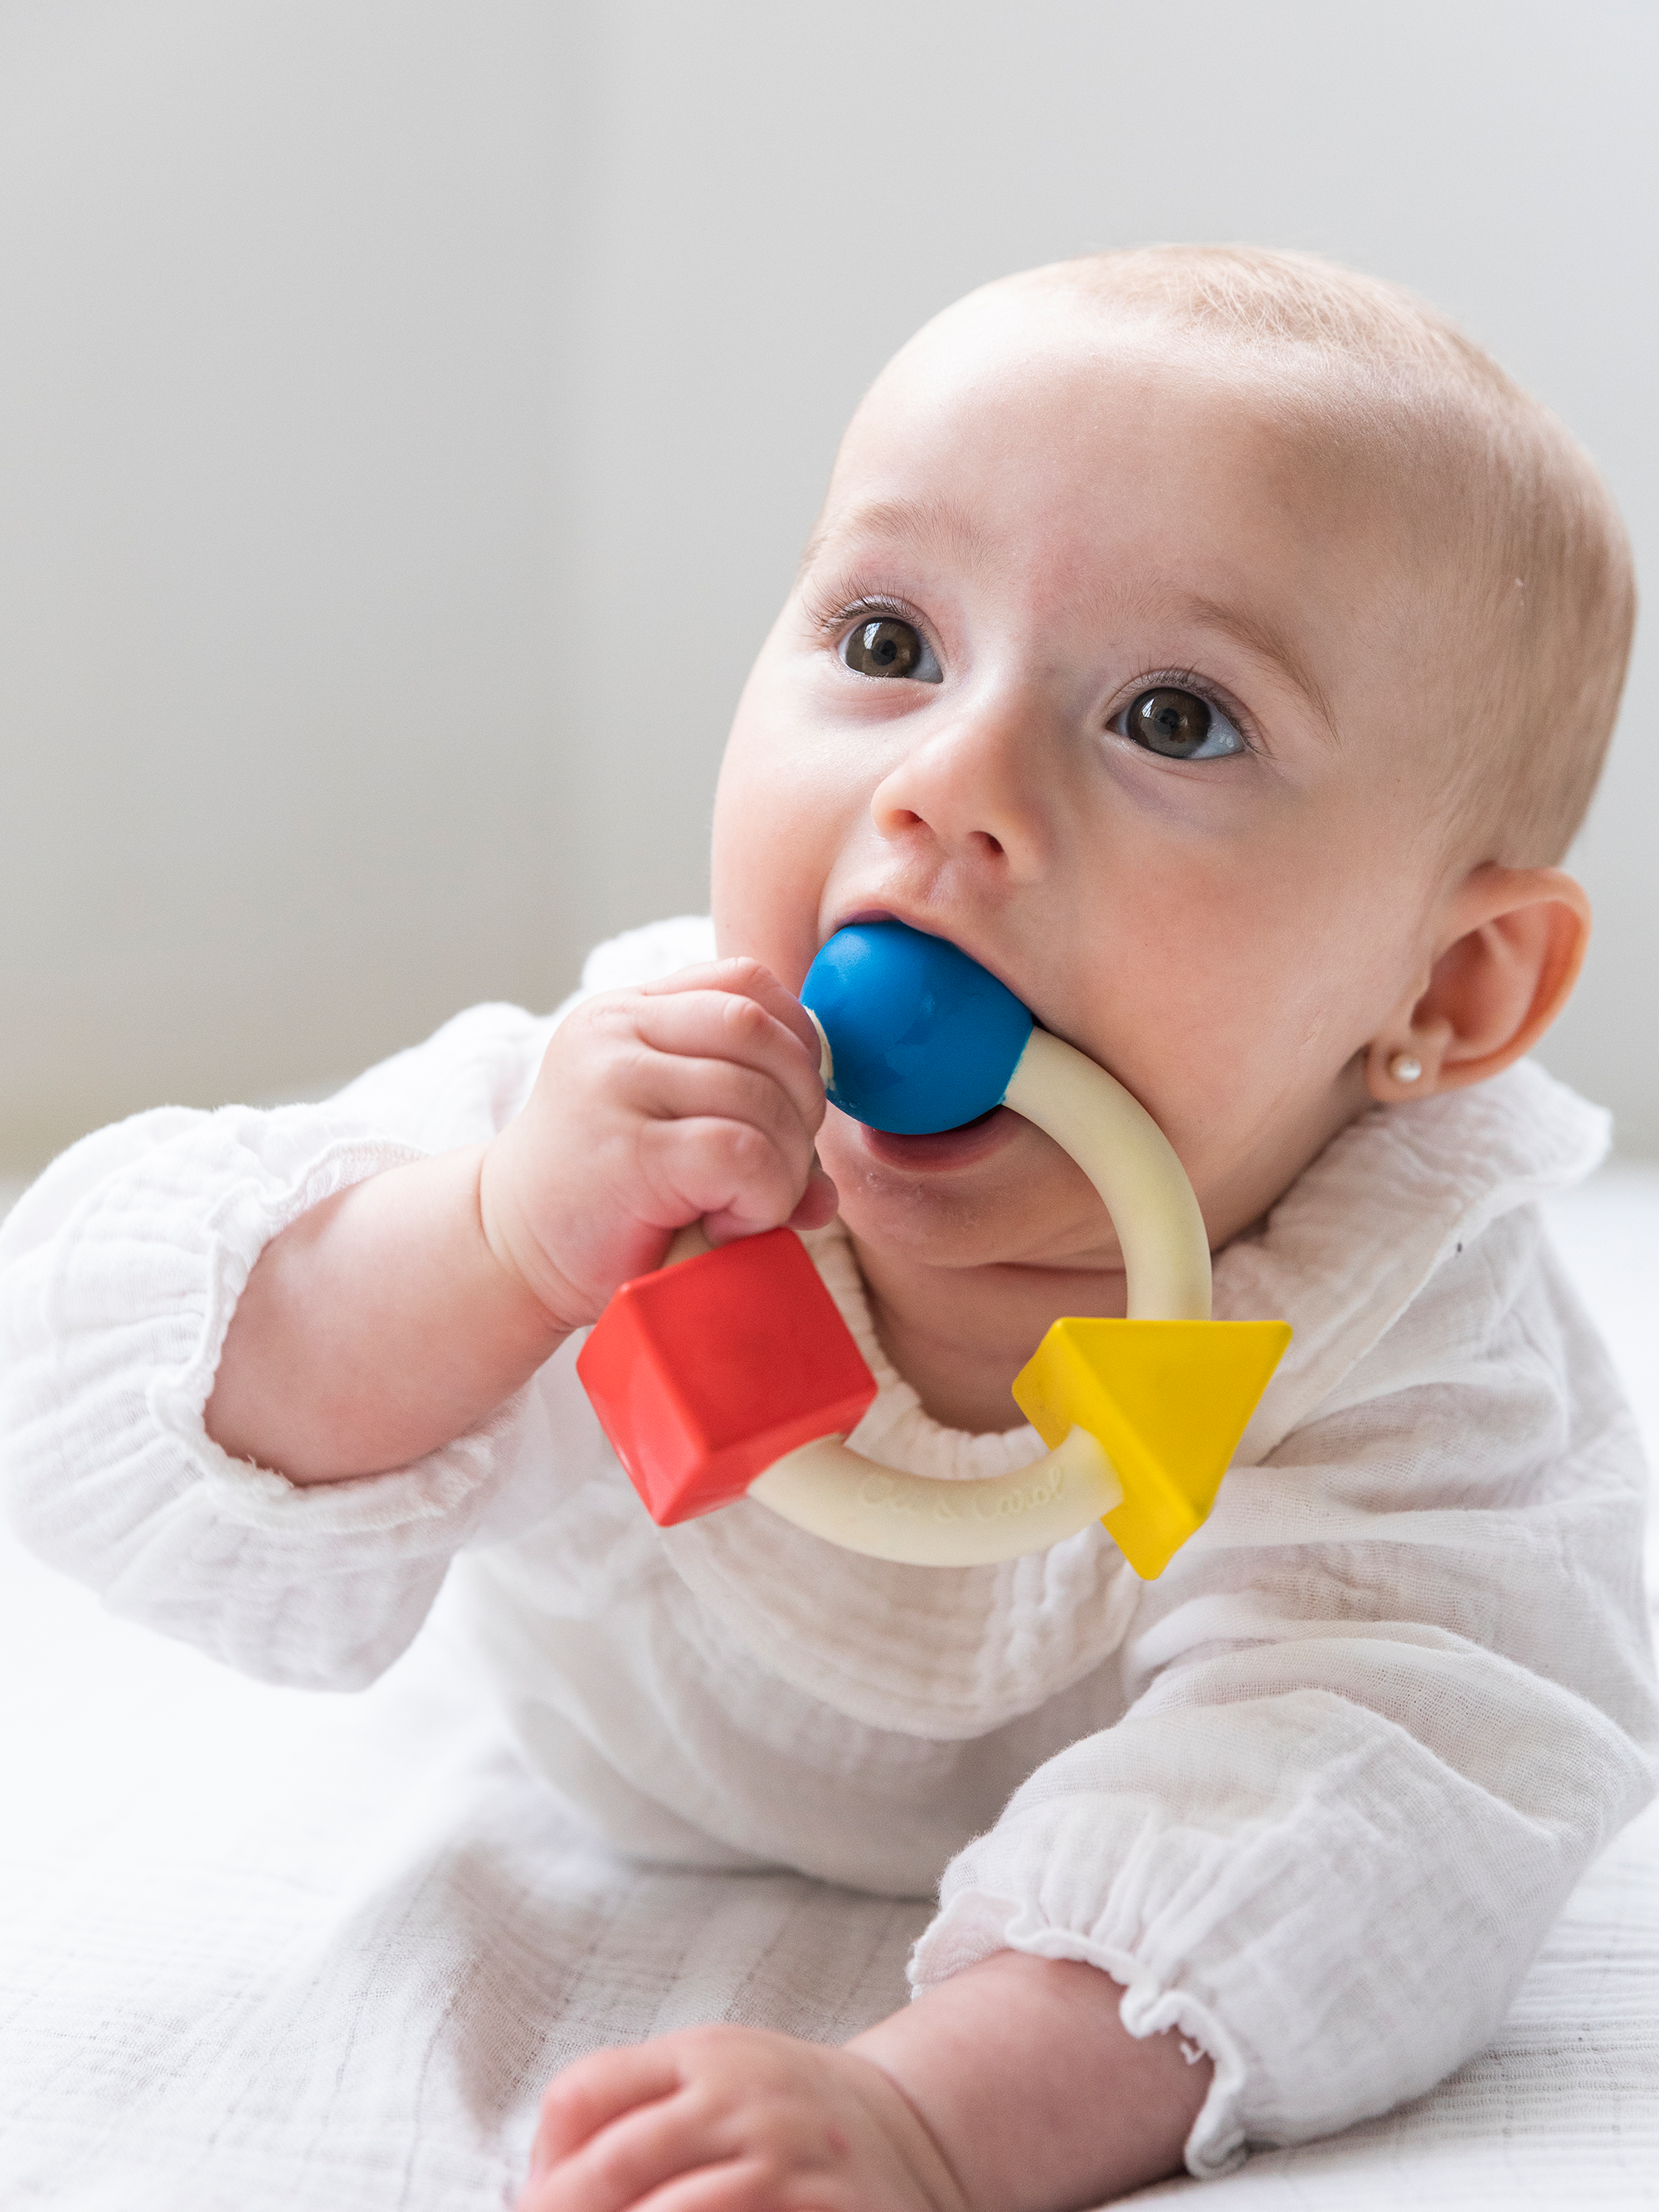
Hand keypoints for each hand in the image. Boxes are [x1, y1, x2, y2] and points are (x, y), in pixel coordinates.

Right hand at [481, 958, 837, 1332]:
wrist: (507, 1255)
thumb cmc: (602, 1202)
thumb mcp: (673, 1137)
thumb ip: (751, 1128)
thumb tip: (827, 1187)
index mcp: (631, 1011)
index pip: (748, 983)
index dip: (797, 1043)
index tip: (789, 1108)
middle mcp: (616, 1032)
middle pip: (762, 1033)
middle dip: (800, 1105)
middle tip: (777, 1170)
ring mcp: (614, 1084)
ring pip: (760, 1096)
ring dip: (784, 1165)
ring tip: (745, 1206)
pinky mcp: (626, 1149)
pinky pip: (742, 1152)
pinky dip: (762, 1196)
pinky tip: (727, 1224)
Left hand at [517, 2026, 969, 2211]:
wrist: (913, 2129)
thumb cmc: (786, 2114)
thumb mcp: (715, 2080)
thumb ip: (635, 2110)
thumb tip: (539, 2183)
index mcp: (701, 2056)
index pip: (583, 2095)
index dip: (543, 2165)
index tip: (535, 2206)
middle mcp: (740, 2100)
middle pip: (612, 2166)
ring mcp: (786, 2159)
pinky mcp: (829, 2210)